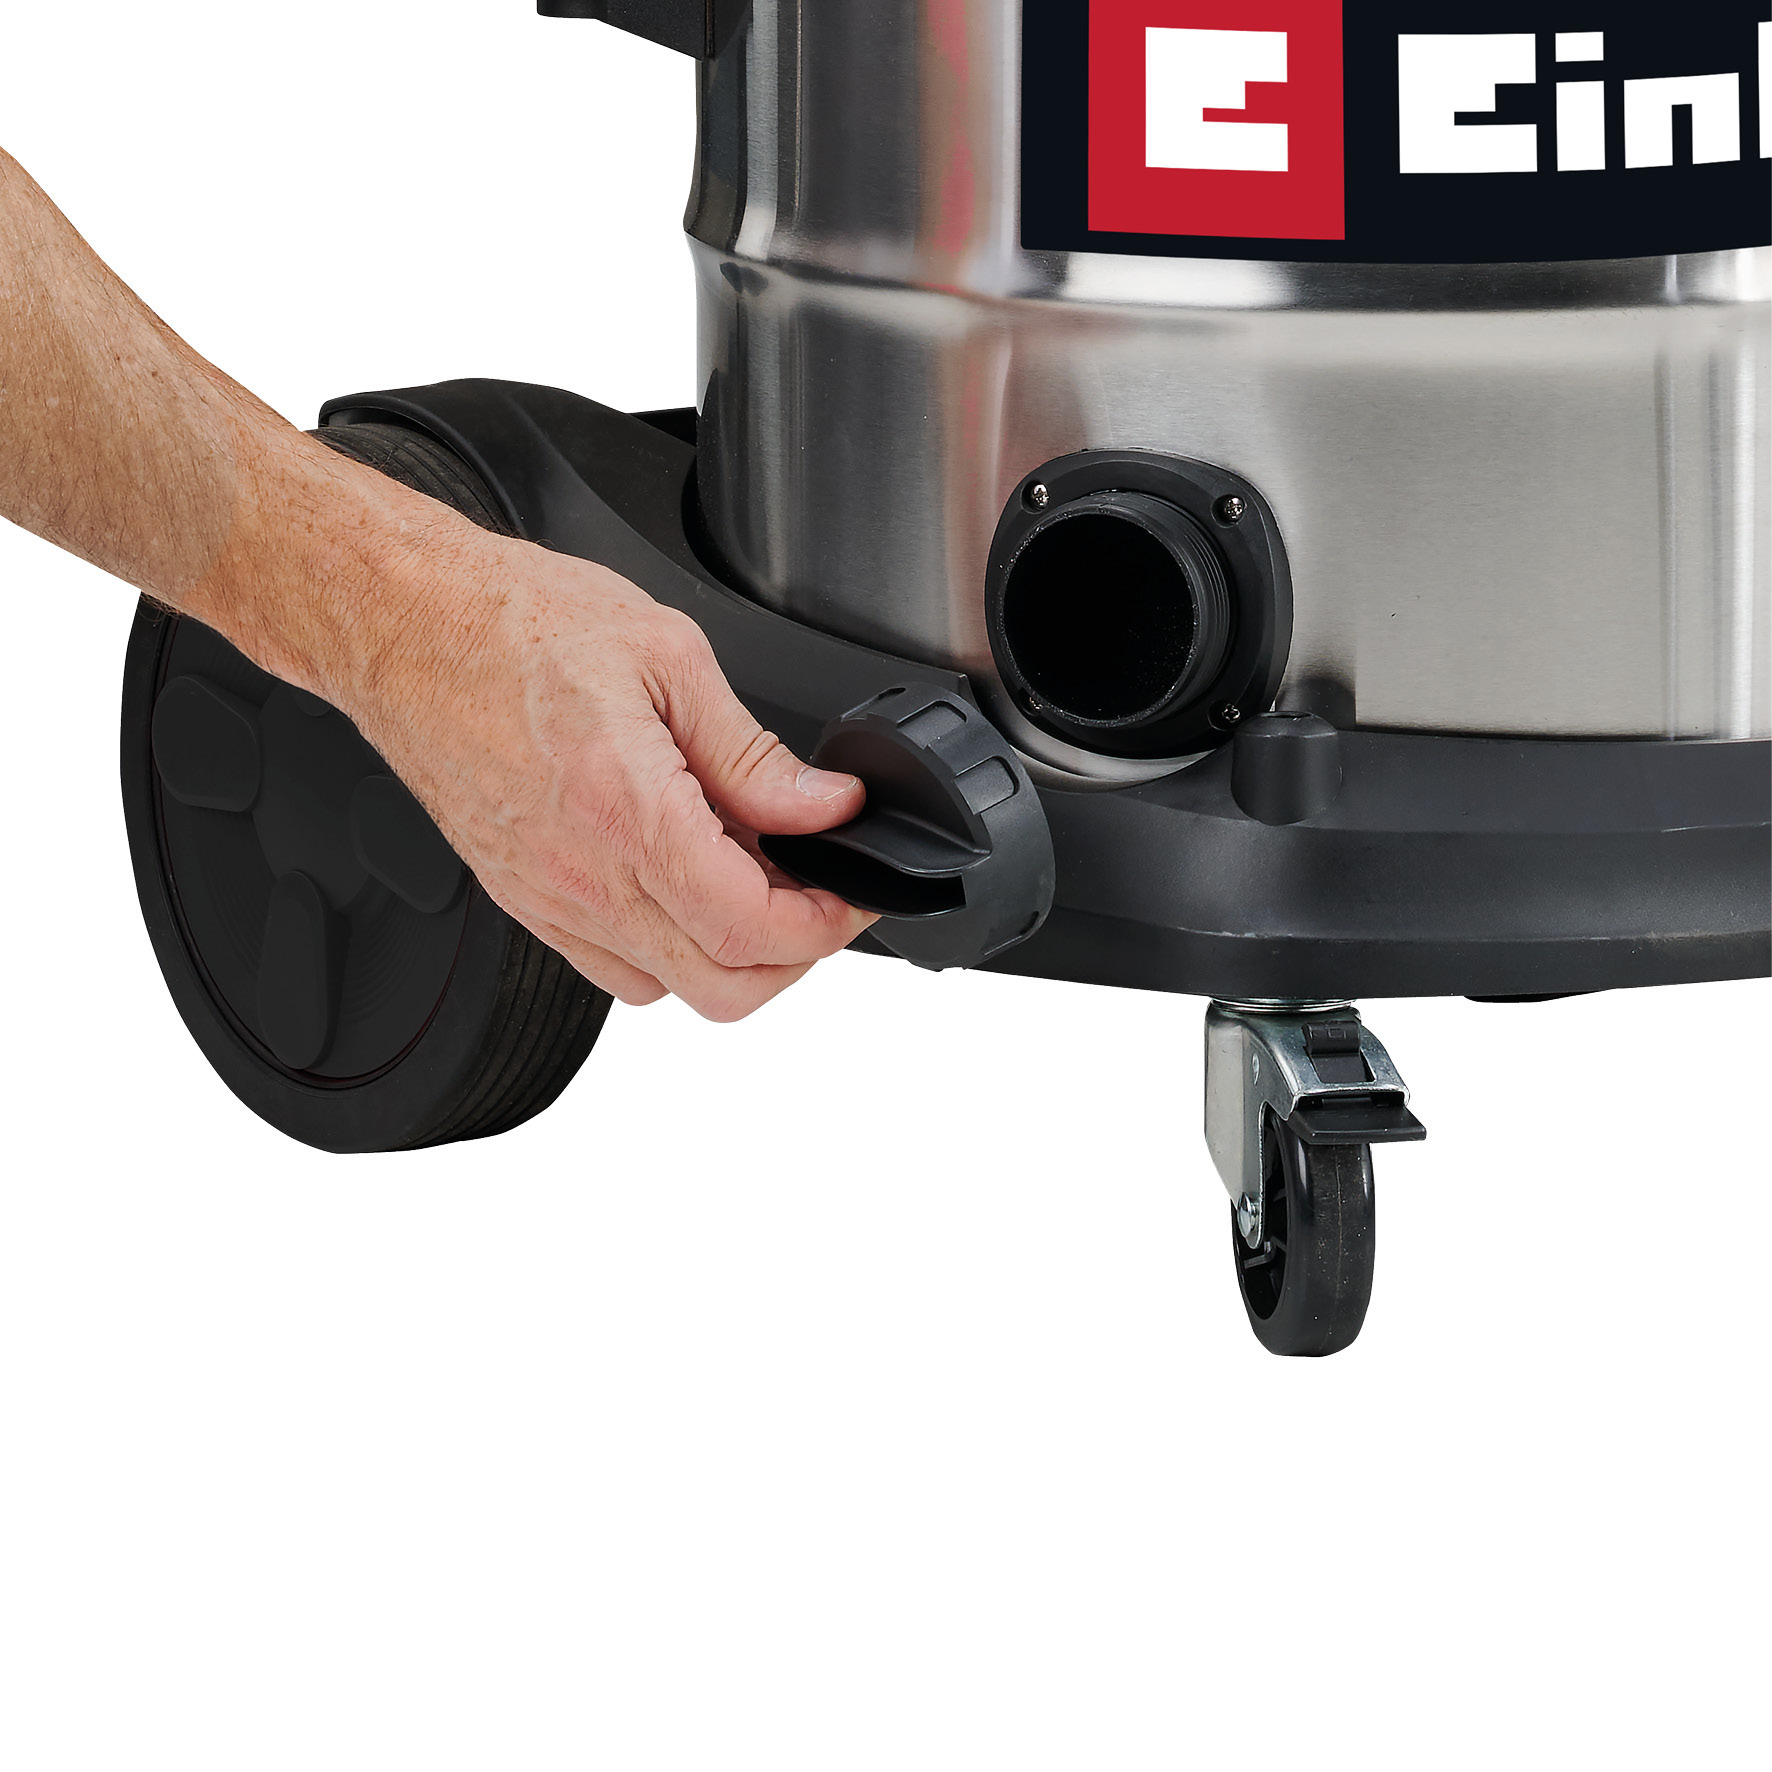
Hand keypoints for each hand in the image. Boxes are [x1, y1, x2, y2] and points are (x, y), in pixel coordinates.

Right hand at [341, 515, 876, 1020]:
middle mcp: (583, 878)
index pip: (755, 930)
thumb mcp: (667, 657)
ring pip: (670, 988)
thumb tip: (825, 805)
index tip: (851, 889)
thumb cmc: (511, 624)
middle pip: (724, 988)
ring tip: (747, 875)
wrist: (403, 625)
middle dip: (793, 954)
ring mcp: (547, 901)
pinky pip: (615, 966)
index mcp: (628, 814)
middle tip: (815, 890)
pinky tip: (681, 874)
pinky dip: (669, 944)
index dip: (827, 923)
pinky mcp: (523, 901)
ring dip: (729, 951)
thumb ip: (754, 752)